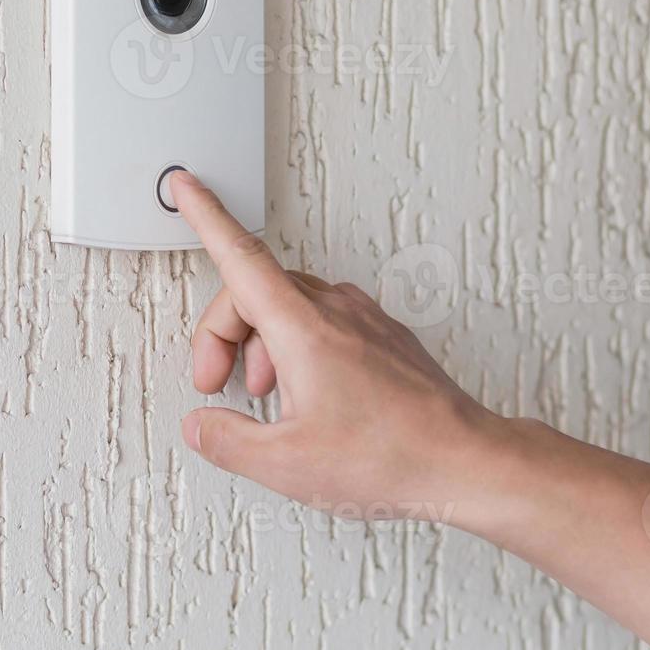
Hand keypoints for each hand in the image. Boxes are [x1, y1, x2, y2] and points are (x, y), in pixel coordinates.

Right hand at [170, 171, 649, 649]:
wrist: (465, 461)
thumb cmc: (391, 455)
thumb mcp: (286, 463)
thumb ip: (229, 439)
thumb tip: (203, 425)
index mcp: (303, 328)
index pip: (241, 255)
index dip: (205, 217)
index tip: (185, 187)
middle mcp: (336, 311)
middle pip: (256, 289)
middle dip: (223, 332)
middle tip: (213, 380)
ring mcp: (365, 320)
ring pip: (290, 305)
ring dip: (261, 343)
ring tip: (265, 397)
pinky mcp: (384, 337)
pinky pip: (324, 321)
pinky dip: (296, 347)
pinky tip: (304, 395)